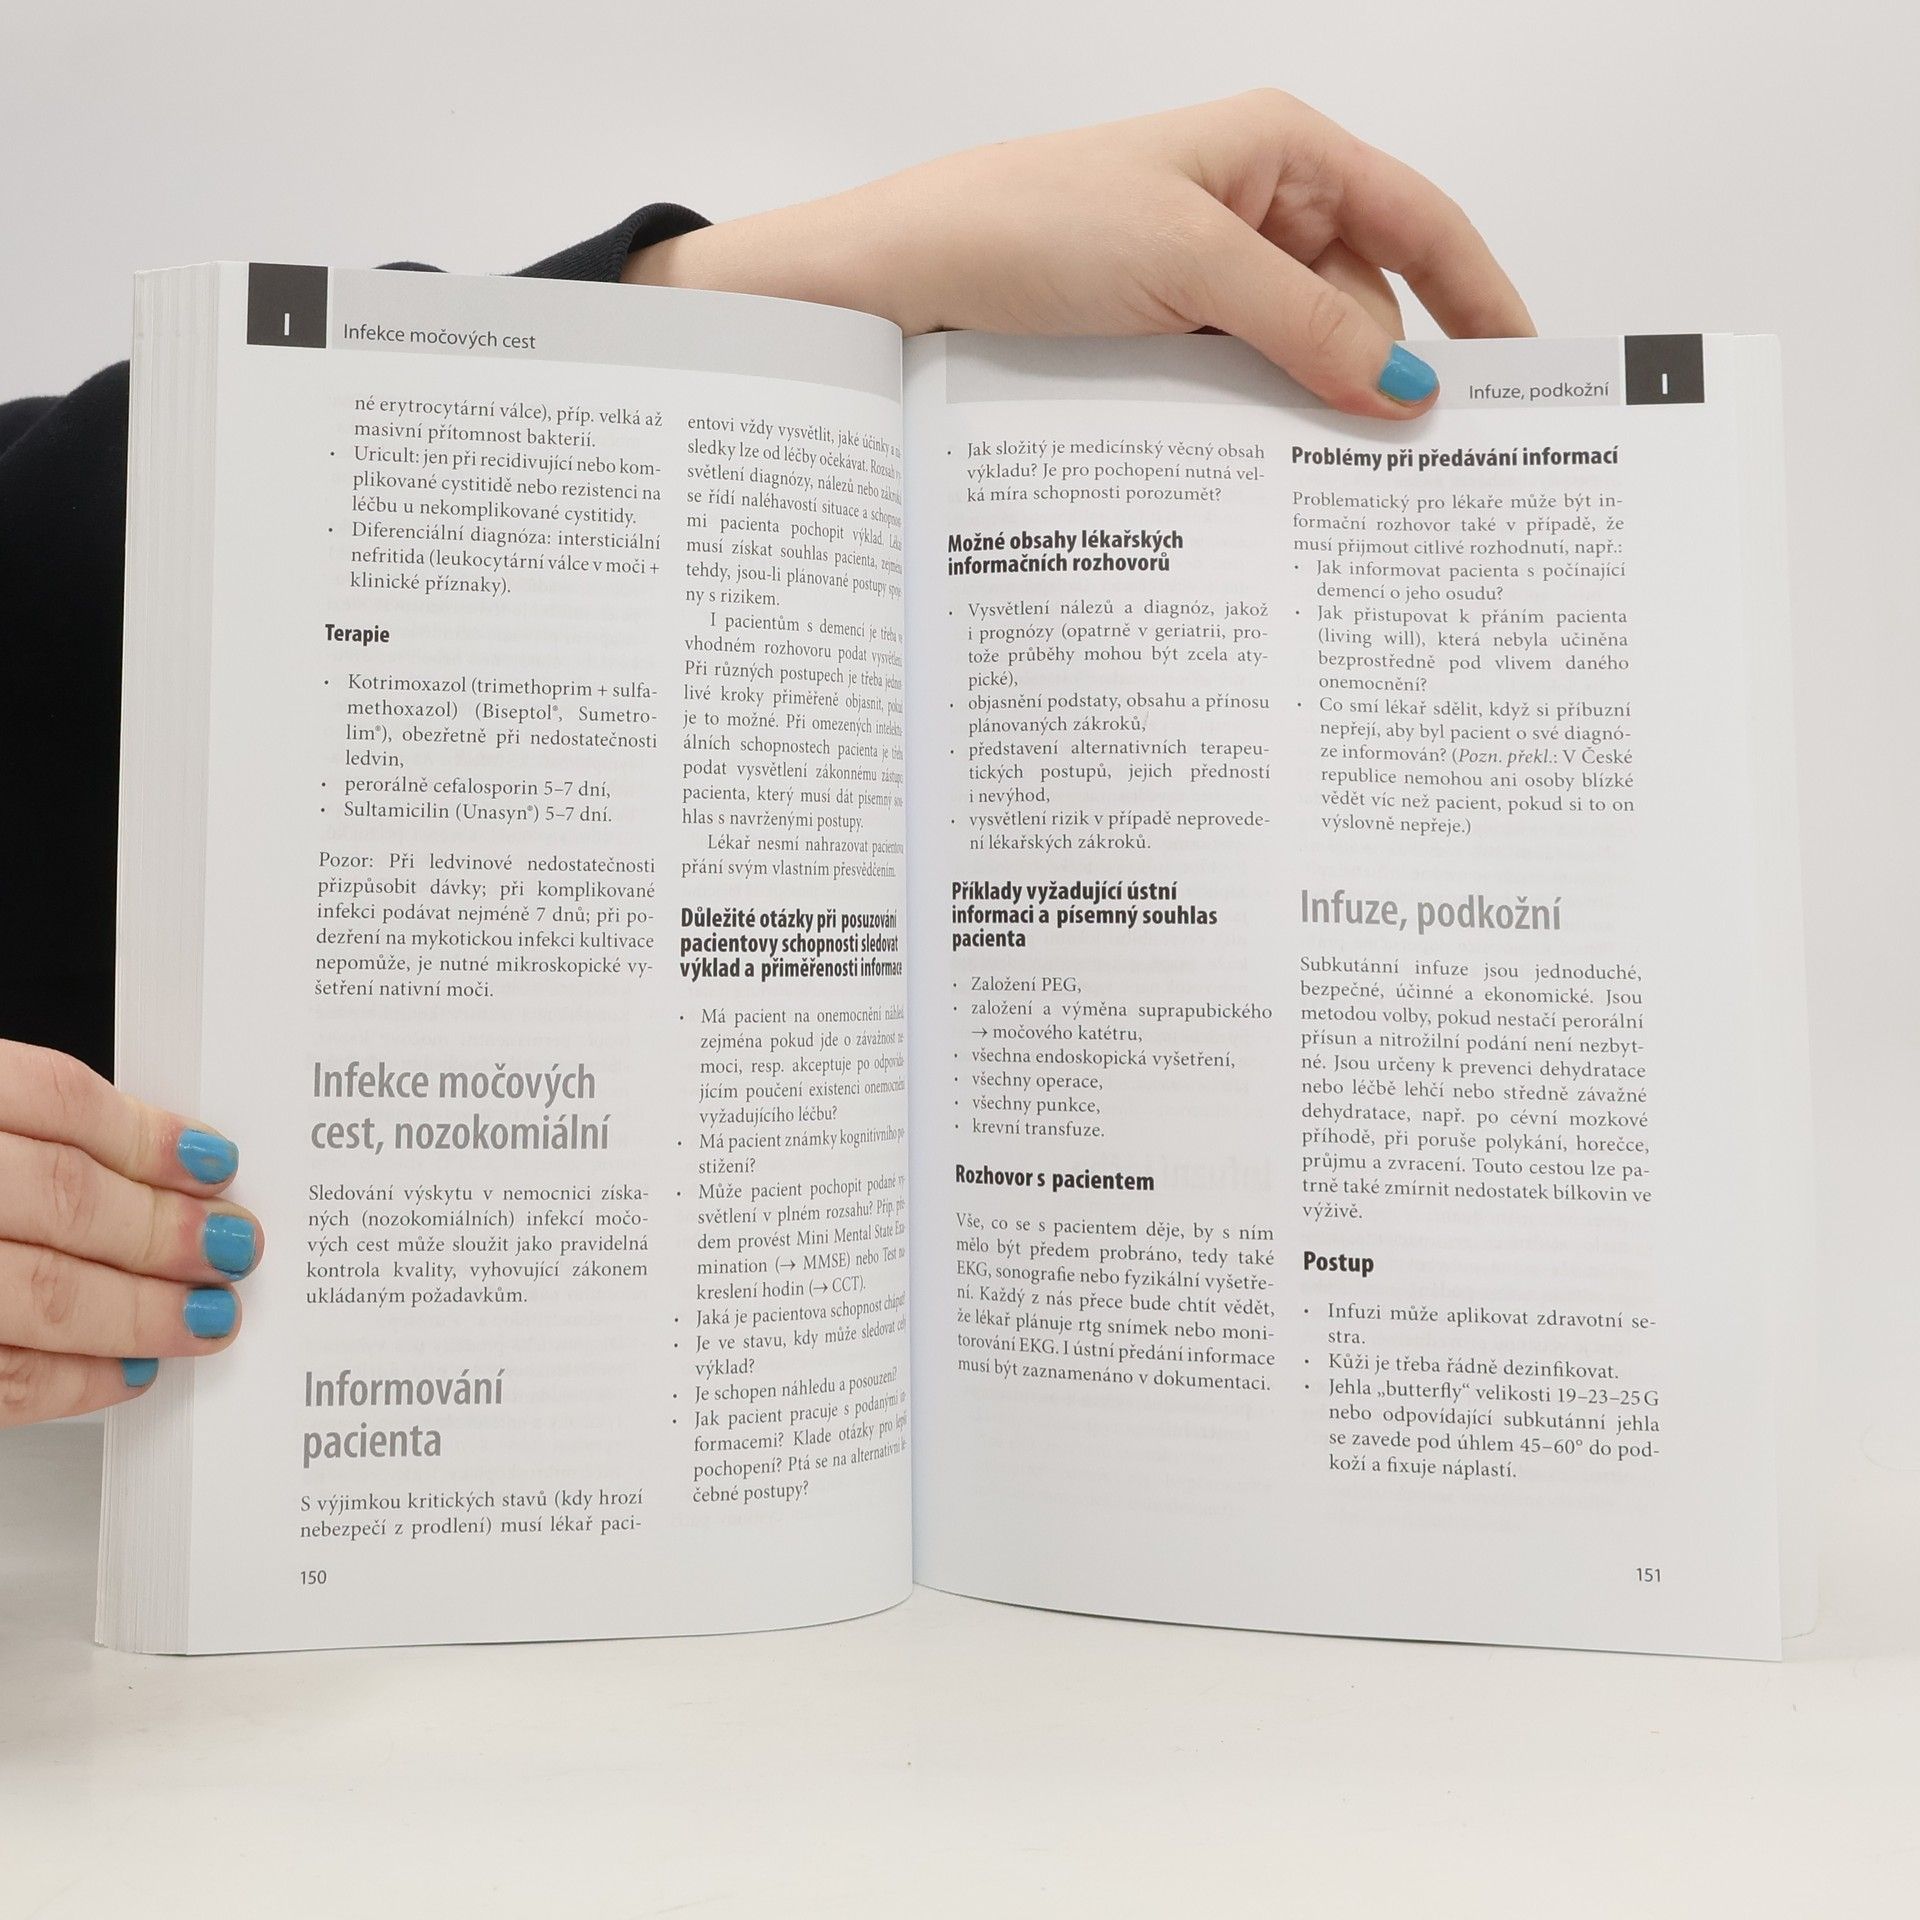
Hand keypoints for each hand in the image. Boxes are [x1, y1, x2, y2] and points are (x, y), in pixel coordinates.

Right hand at [0, 1041, 256, 1426]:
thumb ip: (38, 1138)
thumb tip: (164, 1168)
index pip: (57, 1101)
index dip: (150, 1136)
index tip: (217, 1163)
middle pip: (65, 1197)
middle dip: (168, 1230)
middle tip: (237, 1249)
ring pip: (42, 1292)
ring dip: (143, 1311)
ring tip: (210, 1317)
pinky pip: (2, 1378)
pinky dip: (76, 1380)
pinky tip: (132, 1371)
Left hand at [625, 90, 1532, 417]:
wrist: (900, 281)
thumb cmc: (1031, 223)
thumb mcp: (1190, 264)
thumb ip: (1308, 328)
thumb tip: (1408, 392)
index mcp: (1280, 152)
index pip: (1418, 221)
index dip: (1480, 296)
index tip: (1522, 378)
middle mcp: (1253, 210)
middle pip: (1366, 303)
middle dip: (1386, 378)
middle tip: (1420, 473)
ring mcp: (1207, 280)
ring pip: (1302, 358)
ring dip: (1314, 414)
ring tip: (1333, 487)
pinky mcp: (1164, 339)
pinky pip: (1242, 388)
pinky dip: (1259, 430)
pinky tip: (1266, 477)